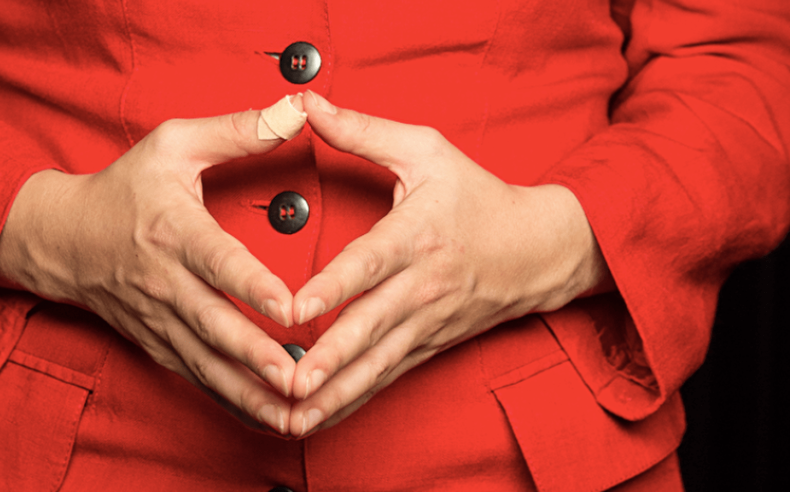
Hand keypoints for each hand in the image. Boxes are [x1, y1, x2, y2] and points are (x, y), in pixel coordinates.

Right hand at [0, 95, 309, 434]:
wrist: (62, 238)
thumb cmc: (124, 189)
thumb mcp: (174, 144)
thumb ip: (237, 129)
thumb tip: (297, 110)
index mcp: (174, 231)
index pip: (217, 261)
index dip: (253, 286)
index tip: (291, 308)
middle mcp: (165, 282)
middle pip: (215, 326)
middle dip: (258, 357)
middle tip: (301, 380)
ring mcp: (159, 319)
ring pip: (207, 364)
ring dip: (250, 394)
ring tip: (294, 415)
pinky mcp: (158, 343)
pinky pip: (197, 378)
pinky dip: (230, 401)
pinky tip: (267, 419)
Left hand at [287, 91, 612, 436]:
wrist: (538, 249)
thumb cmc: (477, 196)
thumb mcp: (426, 150)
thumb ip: (362, 131)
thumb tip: (306, 105)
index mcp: (417, 235)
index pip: (369, 264)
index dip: (332, 287)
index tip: (293, 310)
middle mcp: (421, 286)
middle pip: (370, 328)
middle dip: (328, 361)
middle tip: (288, 385)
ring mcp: (426, 322)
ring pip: (377, 365)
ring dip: (335, 394)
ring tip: (293, 420)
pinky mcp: (428, 345)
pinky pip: (387, 378)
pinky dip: (353, 401)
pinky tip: (318, 420)